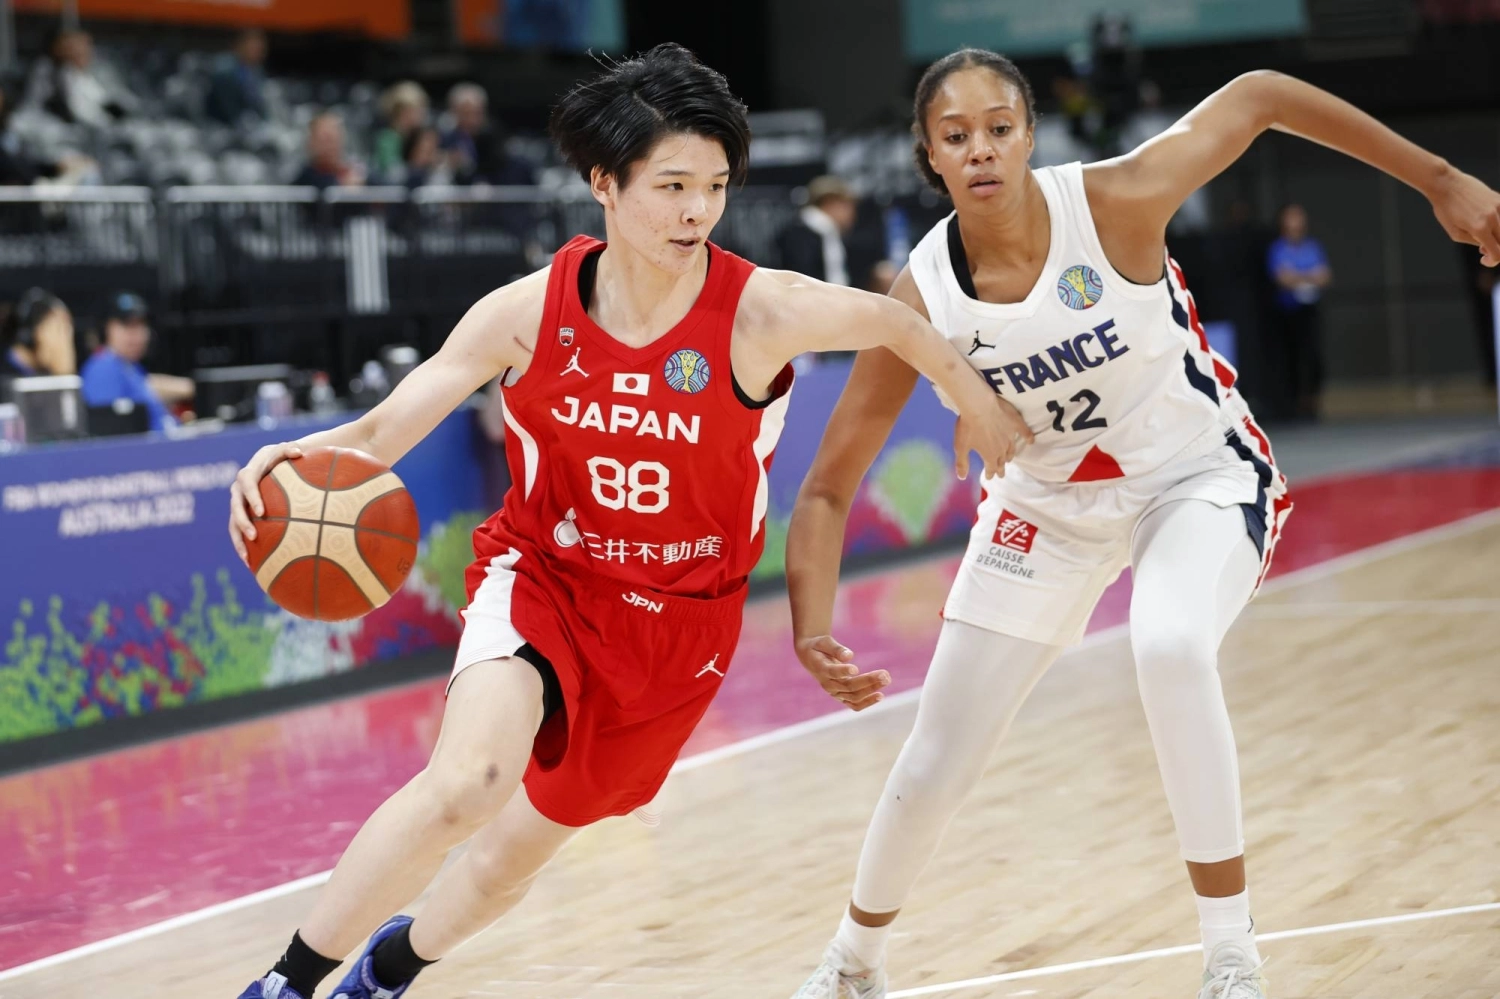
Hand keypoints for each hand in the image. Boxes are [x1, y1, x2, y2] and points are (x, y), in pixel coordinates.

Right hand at [228, 442, 302, 563]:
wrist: (272, 464)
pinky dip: (242, 546)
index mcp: (248, 474)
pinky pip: (238, 532)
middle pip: (235, 507)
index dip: (252, 497)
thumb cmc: (282, 457)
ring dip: (238, 540)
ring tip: (247, 557)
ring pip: (232, 523)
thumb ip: (290, 449)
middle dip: (242, 522)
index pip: (246, 484)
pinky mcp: (240, 515)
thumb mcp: (285, 450)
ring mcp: (237, 504)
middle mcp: (238, 490)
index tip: (261, 512)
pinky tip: (251, 563)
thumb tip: (299, 452)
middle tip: (254, 535)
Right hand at [795, 635, 889, 711]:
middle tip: (885, 674)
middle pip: (849, 686)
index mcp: (821, 669)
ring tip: (887, 679)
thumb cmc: (819, 646)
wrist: (810, 657)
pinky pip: (854, 705)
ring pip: (854, 697)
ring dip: (871, 690)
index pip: (833, 672)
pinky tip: (880, 696)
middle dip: (868, 681)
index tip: (856, 668)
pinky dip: (867, 702)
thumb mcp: (824, 642)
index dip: (843, 670)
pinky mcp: (841, 697)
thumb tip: (850, 656)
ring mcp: (834, 693)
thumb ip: (836, 649)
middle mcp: (827, 684)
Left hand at [954, 396, 1032, 479]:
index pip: (991, 469)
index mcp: (990, 455)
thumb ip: (962, 463)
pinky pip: (1025, 432)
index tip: (989, 477)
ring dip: (1009, 456)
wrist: (979, 406)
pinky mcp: (1016, 424)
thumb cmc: (968, 427)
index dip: (990, 474)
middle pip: (1002, 461)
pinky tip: (1031, 441)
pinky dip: (1028, 437)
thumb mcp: (961, 446)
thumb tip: (962, 477)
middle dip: (1000, 468)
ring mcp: (1010, 436)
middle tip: (1000, 473)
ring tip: (1008, 459)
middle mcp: (1002, 449)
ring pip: (1012, 450)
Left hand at [1428, 167, 1499, 265]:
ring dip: (1498, 236)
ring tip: (1484, 235)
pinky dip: (1499, 223)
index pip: (1497, 252)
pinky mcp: (1499, 198)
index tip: (1484, 259)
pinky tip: (1487, 223)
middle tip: (1482, 248)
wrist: (1446, 184)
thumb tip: (1488, 246)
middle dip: (1496, 249)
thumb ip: (1474, 241)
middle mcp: (1492, 216)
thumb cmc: (1446, 210)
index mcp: (1480, 228)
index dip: (1492, 261)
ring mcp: (1498, 206)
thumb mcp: (1455, 233)